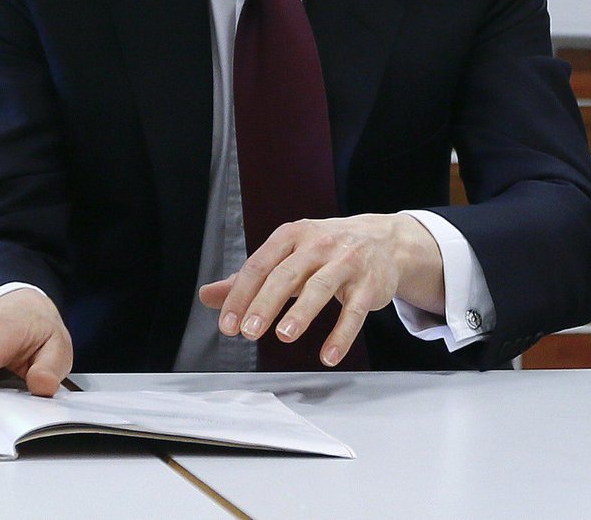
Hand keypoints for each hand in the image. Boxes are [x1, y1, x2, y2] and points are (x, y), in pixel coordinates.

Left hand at [199, 214, 443, 366]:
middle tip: (248, 331)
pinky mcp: (370, 284)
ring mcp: (345, 262)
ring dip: (301, 313)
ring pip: (319, 288)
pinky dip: (342, 335)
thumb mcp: (285, 255)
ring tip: (283, 335)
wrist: (383, 240)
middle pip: (286, 275)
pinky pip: (355, 311)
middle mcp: (317, 244)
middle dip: (265, 304)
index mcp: (290, 236)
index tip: (227, 324)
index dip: (240, 295)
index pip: (258, 266)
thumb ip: (248, 279)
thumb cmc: (324, 251)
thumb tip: (207, 296)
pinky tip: (328, 356)